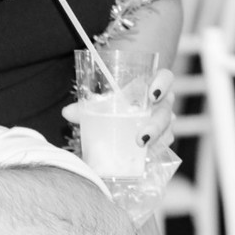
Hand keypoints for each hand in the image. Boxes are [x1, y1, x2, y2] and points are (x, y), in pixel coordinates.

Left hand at [61, 67, 175, 149]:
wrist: (129, 107)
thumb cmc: (119, 98)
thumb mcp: (105, 98)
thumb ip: (88, 104)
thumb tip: (66, 112)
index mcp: (152, 84)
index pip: (166, 77)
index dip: (163, 83)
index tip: (151, 93)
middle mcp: (163, 101)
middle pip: (166, 111)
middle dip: (156, 125)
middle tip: (141, 137)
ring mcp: (165, 120)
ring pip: (167, 130)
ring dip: (156, 140)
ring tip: (140, 146)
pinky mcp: (163, 136)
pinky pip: (164, 144)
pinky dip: (155, 150)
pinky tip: (145, 158)